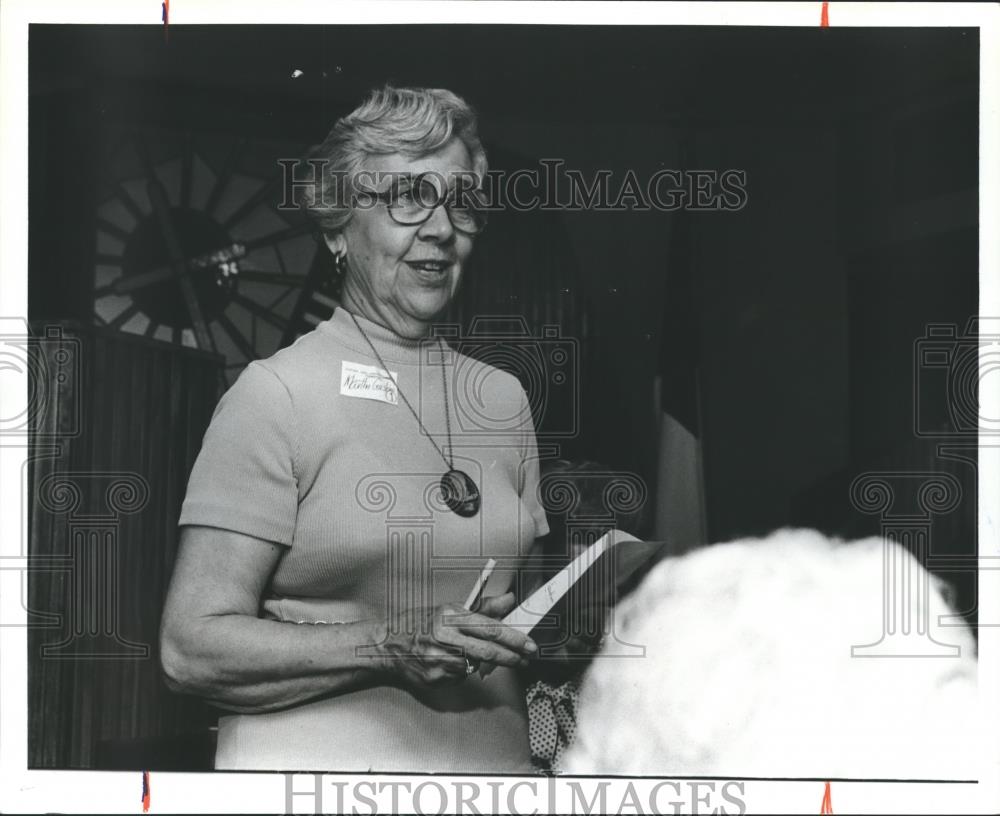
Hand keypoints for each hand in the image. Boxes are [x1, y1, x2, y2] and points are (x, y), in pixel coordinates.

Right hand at [379, 592, 537, 687]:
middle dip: (512, 656)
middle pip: (488, 651)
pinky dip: (462, 671)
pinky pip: (460, 677)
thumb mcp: (450, 609)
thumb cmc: (420, 624)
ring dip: (480, 662)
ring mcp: (438, 660)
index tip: (529, 645)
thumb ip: (483, 607)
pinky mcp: (434, 677)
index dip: (514, 638)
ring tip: (467, 652)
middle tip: (526, 658)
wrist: (387, 645)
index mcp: (450, 616)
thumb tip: (509, 600)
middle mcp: (444, 637)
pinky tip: (450, 662)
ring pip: (475, 665)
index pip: (490, 628)